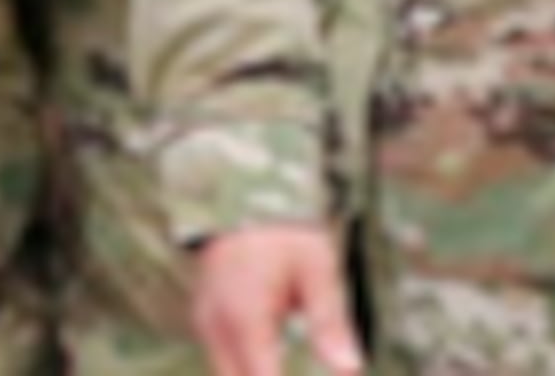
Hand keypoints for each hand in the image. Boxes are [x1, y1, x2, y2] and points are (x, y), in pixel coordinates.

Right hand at [192, 225, 362, 375]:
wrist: (243, 197)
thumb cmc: (287, 234)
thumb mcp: (318, 270)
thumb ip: (330, 322)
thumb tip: (350, 370)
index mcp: (245, 316)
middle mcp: (217, 325)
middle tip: (301, 372)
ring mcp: (205, 324)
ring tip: (288, 368)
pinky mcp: (205, 321)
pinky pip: (222, 362)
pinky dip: (246, 371)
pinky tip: (273, 367)